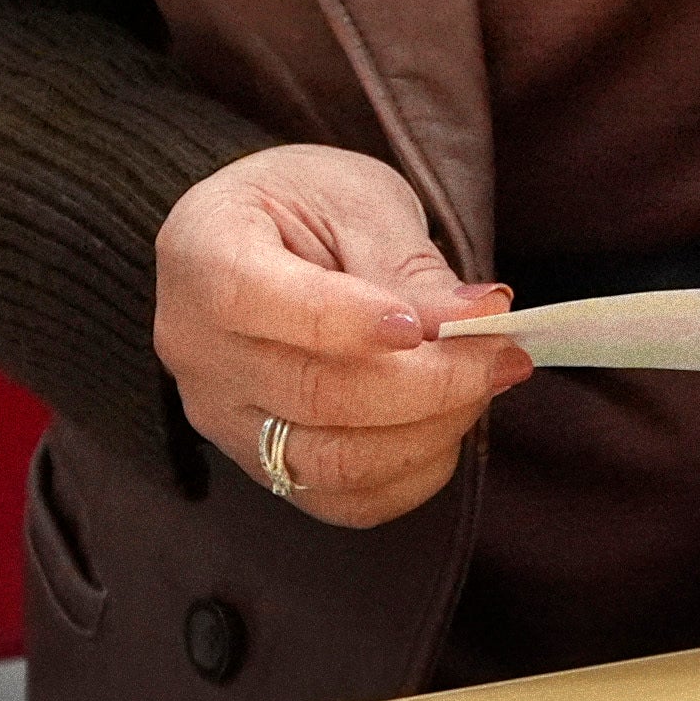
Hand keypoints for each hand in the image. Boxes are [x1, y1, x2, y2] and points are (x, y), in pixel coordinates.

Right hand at [152, 144, 527, 527]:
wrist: (266, 239)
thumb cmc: (307, 205)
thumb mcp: (357, 200)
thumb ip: (407, 266)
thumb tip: (478, 322)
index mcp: (202, 255)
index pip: (261, 303)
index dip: (355, 321)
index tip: (443, 318)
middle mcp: (196, 348)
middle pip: (315, 394)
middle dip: (432, 381)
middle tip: (503, 351)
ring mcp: (222, 418)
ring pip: (331, 461)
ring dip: (431, 432)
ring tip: (484, 383)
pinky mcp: (261, 464)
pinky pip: (342, 500)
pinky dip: (413, 473)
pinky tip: (449, 423)